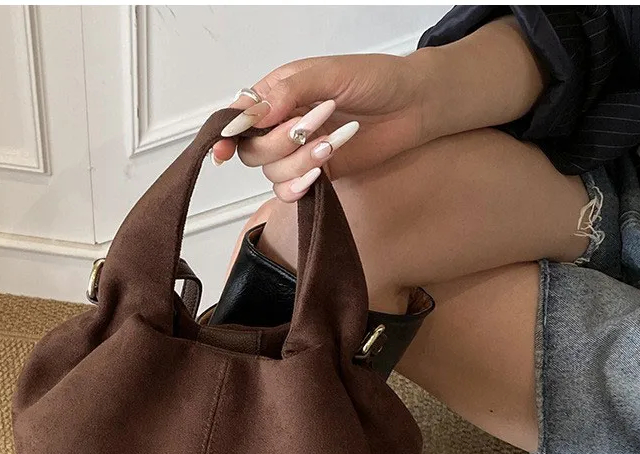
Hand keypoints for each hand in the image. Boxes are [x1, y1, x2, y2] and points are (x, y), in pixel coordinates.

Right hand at [211, 17, 545, 202]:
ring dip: (300, 162)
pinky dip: (301, 185)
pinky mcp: (315, 174)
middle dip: (279, 144)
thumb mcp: (330, 75)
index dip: (226, 134)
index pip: (238, 118)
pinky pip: (288, 192)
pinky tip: (322, 172)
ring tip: (332, 142)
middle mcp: (282, 124)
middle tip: (314, 125)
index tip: (224, 147)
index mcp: (278, 94)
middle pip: (251, 150)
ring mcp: (297, 151)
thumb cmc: (376, 81)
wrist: (415, 107)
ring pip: (271, 172)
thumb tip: (250, 113)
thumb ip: (287, 93)